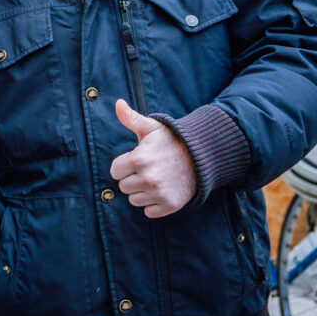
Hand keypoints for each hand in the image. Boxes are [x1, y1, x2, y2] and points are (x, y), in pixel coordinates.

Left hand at [109, 99, 196, 217]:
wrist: (201, 157)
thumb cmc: (172, 141)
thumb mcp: (152, 127)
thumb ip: (131, 118)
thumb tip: (118, 103)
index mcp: (139, 159)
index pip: (115, 171)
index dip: (123, 165)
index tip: (136, 160)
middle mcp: (148, 178)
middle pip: (123, 187)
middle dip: (132, 178)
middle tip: (147, 169)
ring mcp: (159, 193)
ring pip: (134, 200)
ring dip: (141, 191)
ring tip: (155, 179)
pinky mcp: (170, 205)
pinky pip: (148, 211)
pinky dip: (153, 204)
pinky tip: (161, 190)